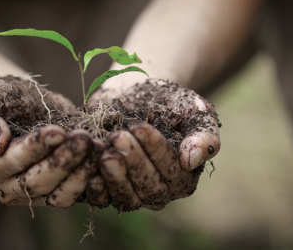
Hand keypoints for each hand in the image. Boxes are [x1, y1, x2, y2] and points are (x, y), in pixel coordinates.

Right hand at [0, 76, 97, 207]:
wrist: (23, 101)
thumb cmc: (0, 97)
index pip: (10, 162)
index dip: (34, 148)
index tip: (58, 131)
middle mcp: (8, 186)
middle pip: (36, 182)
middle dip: (62, 161)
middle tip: (84, 139)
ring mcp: (35, 193)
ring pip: (58, 195)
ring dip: (80, 174)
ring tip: (96, 148)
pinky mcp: (58, 190)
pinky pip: (75, 195)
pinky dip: (91, 181)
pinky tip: (103, 161)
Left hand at [87, 78, 220, 210]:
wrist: (136, 93)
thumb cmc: (170, 102)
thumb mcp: (195, 111)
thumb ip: (203, 135)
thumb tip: (191, 160)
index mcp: (183, 176)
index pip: (172, 170)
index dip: (156, 151)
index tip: (140, 127)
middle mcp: (159, 190)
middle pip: (149, 189)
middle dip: (134, 163)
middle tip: (119, 138)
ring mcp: (132, 191)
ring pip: (126, 198)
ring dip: (115, 178)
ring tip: (105, 153)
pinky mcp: (107, 186)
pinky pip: (102, 198)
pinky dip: (96, 188)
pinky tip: (89, 170)